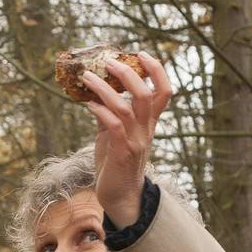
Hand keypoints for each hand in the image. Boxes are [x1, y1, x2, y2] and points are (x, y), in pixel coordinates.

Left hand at [78, 52, 172, 229]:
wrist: (119, 197)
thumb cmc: (115, 165)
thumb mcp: (112, 136)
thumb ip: (108, 116)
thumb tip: (95, 96)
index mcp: (148, 124)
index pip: (164, 92)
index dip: (157, 71)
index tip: (141, 54)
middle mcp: (146, 130)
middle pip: (146, 94)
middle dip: (129, 73)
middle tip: (109, 61)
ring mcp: (135, 141)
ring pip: (127, 107)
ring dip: (105, 89)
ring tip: (87, 77)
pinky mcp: (121, 152)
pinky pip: (113, 126)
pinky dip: (100, 111)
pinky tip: (87, 104)